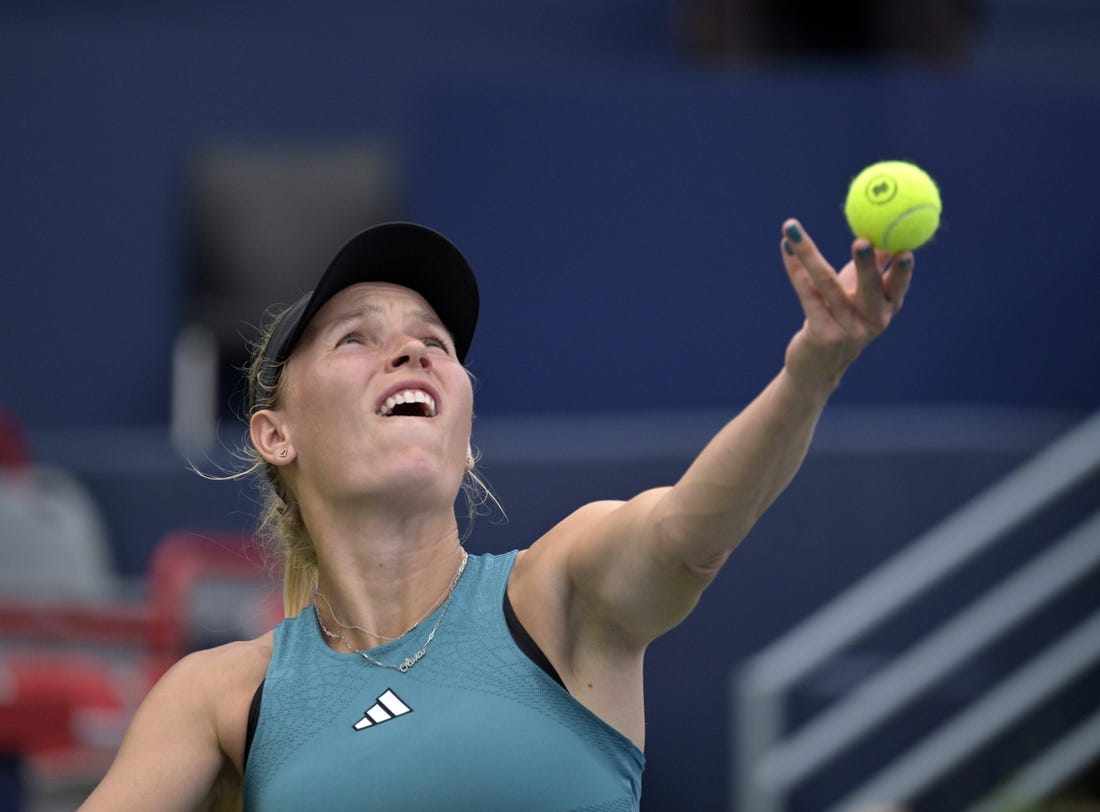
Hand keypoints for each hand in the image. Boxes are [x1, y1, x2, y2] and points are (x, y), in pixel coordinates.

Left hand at [779, 218, 913, 393]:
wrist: (817, 368)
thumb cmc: (842, 321)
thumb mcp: (861, 296)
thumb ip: (874, 267)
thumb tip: (883, 230)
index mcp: (887, 310)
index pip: (898, 287)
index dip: (903, 271)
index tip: (906, 250)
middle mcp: (871, 321)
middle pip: (869, 288)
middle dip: (866, 264)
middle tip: (861, 241)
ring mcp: (845, 329)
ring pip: (827, 284)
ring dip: (809, 252)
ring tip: (794, 229)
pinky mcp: (820, 333)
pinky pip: (806, 293)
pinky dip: (794, 267)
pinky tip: (786, 246)